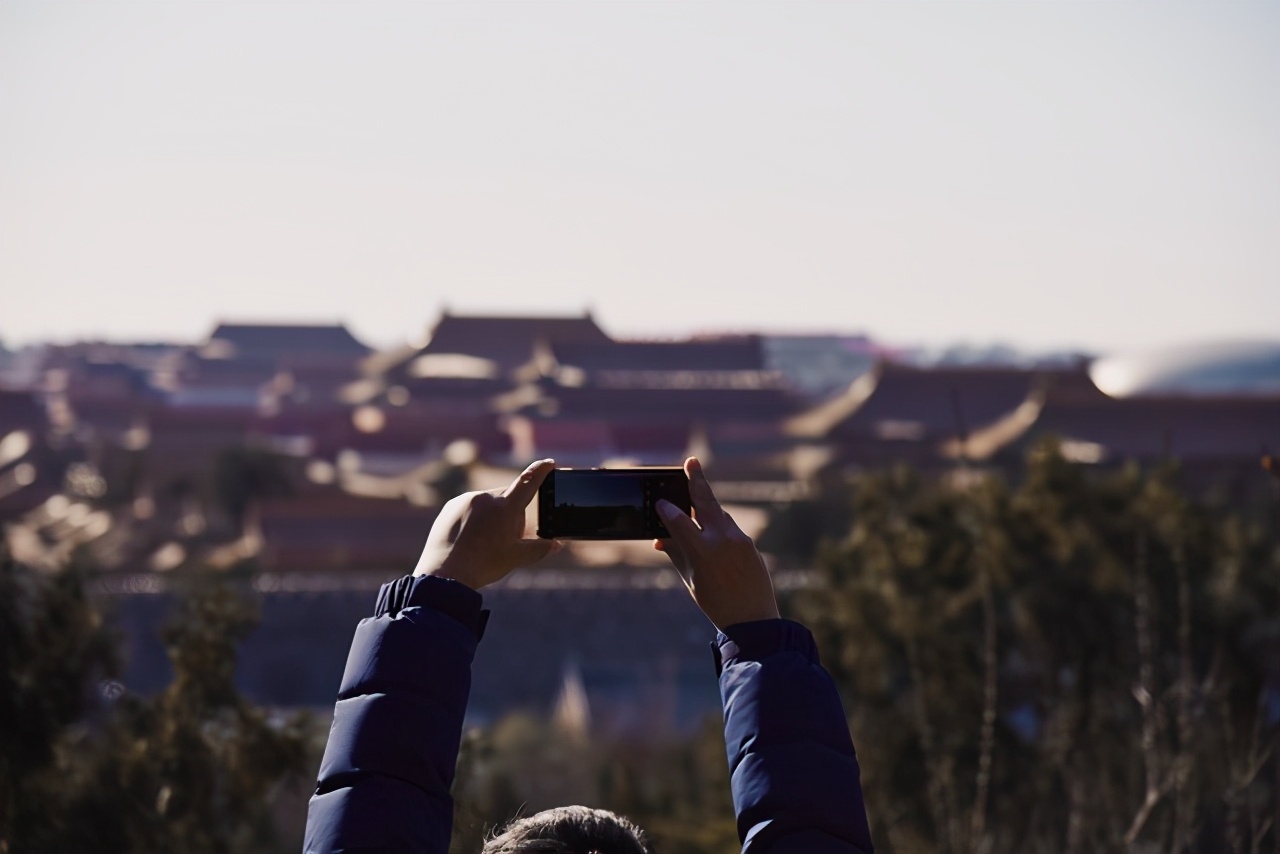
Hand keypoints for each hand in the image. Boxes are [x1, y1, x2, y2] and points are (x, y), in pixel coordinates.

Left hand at [413, 459, 562, 589]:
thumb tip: (556, 545)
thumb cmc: (483, 565)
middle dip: (511, 516)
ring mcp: (465, 500)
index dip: (541, 471)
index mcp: (505, 507)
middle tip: (504, 541)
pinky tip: (469, 539)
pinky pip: (469, 507)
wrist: (444, 574)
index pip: (528, 482)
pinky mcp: (450, 507)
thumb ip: (540, 549)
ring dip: (491, 517)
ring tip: (483, 543)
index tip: (549, 463)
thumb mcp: (516, 558)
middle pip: (507, 500)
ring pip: (488, 504)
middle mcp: (485, 498)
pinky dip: (473, 519)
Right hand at [655, 457, 779, 630]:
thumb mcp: (690, 579)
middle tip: (691, 461)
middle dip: (696, 480)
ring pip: (719, 515)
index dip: (667, 510)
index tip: (659, 502)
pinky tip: (712, 535)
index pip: (679, 521)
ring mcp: (739, 539)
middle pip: (706, 502)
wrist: (754, 619)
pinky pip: (730, 529)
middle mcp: (723, 540)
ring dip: (706, 509)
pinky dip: (719, 527)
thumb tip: (660, 538)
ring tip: (694, 504)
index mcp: (703, 551)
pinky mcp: (750, 543)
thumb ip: (676, 553)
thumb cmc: (715, 603)